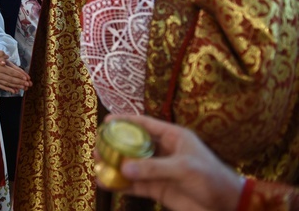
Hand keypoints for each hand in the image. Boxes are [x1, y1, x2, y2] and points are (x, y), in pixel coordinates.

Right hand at [0, 50, 31, 93]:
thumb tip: (7, 57)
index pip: (11, 72)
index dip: (19, 75)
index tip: (26, 78)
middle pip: (12, 79)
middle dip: (21, 82)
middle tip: (28, 84)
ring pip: (8, 84)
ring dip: (17, 86)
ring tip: (24, 88)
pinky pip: (2, 87)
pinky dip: (9, 89)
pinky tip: (14, 91)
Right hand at [100, 114, 242, 210]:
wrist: (227, 206)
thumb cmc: (212, 178)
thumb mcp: (183, 168)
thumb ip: (153, 168)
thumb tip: (124, 167)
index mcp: (173, 137)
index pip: (145, 124)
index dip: (126, 121)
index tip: (107, 120)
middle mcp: (164, 151)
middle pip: (134, 145)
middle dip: (115, 145)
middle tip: (97, 145)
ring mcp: (160, 171)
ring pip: (132, 165)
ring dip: (115, 165)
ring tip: (96, 164)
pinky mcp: (158, 189)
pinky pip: (135, 184)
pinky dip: (121, 184)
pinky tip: (106, 183)